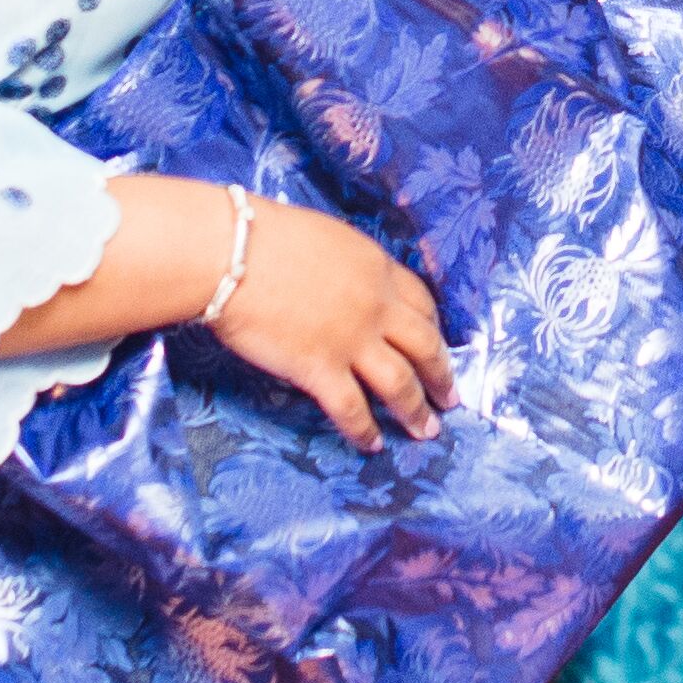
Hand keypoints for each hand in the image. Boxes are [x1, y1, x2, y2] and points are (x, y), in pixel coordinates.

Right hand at [210, 196, 456, 451]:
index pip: (422, 302)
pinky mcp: (320, 368)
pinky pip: (353, 409)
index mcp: (378, 268)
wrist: (232, 254)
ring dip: (416, 411)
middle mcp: (376, 306)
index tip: (438, 345)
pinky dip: (365, 431)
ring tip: (427, 432)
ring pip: (400, 383)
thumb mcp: (329, 239)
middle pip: (425, 346)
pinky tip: (373, 445)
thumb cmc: (266, 237)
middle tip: (450, 398)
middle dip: (441, 375)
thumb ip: (349, 268)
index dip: (434, 328)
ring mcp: (351, 340)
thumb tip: (348, 284)